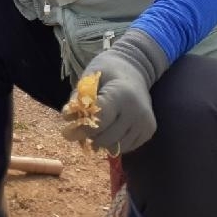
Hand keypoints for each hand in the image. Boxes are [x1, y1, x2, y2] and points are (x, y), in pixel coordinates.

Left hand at [61, 29, 168, 154]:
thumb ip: (78, 97)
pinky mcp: (149, 131)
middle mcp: (137, 111)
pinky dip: (113, 143)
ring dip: (100, 143)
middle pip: (107, 138)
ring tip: (91, 131)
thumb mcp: (89, 77)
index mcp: (121, 95)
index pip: (100, 120)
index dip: (82, 128)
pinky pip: (126, 147)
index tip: (67, 132)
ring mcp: (145, 123)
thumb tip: (67, 118)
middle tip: (76, 134)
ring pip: (116, 147)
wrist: (134, 69)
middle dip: (88, 138)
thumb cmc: (107, 71)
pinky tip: (107, 130)